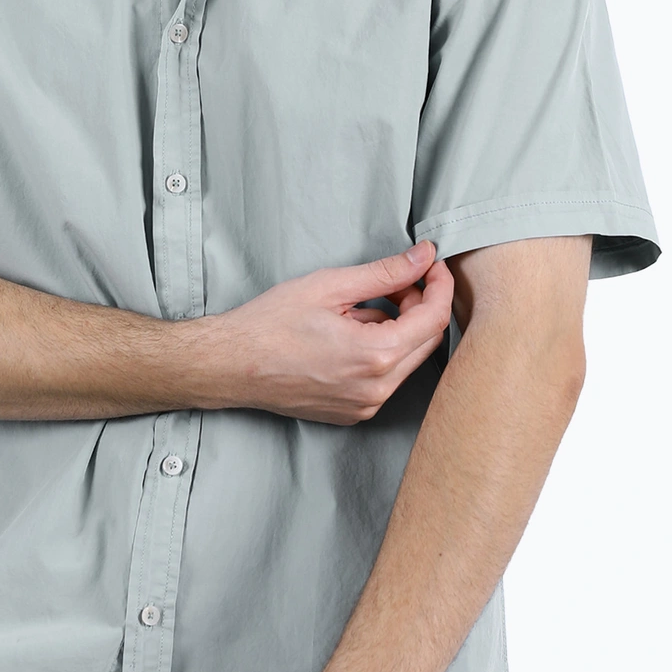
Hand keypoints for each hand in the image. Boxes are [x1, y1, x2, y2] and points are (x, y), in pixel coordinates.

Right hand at [207, 240, 452, 423]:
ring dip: (398, 330)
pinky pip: (385, 379)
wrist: (232, 364)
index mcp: (375, 355)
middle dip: (419, 306)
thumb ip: (384, 273)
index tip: (432, 265)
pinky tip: (349, 337)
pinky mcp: (354, 413)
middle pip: (426, 341)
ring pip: (406, 361)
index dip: (439, 285)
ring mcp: (366, 406)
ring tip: (359, 311)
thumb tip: (422, 257)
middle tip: (394, 283)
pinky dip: (380, 353)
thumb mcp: (330, 286)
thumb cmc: (271, 324)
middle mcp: (377, 388)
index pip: (434, 318)